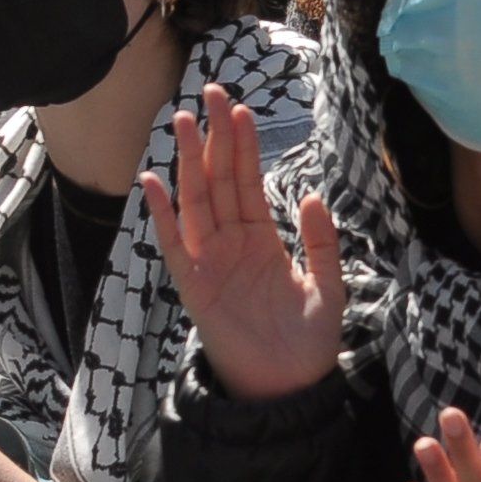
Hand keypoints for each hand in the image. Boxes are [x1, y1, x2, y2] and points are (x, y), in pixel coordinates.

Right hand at [146, 84, 347, 399]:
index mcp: (262, 239)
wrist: (289, 388)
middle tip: (212, 93)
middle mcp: (231, 243)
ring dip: (188, 162)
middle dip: (215, 137)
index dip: (243, 145)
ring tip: (184, 122)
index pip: (248, 181)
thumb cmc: (308, 343)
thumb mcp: (327, 287)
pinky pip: (172, 244)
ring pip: (195, 201)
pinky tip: (153, 181)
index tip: (240, 109)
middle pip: (219, 180)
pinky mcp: (194, 286)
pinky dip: (161, 214)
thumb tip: (313, 194)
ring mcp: (209, 262)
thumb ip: (321, 243)